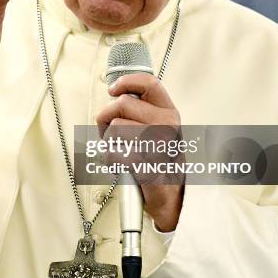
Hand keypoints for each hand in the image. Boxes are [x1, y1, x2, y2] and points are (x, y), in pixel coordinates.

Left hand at [96, 73, 183, 231]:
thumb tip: (116, 92)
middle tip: (111, 132)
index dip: (126, 82)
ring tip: (121, 150)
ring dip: (110, 140)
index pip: (149, 83)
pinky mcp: (145, 164)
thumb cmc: (158, 160)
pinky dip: (111, 159)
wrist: (170, 195)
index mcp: (169, 112)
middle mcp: (167, 124)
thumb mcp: (158, 128)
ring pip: (114, 127)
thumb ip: (142, 109)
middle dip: (107, 117)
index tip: (113, 90)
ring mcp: (158, 144)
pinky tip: (122, 164)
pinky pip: (112, 151)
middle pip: (122, 103)